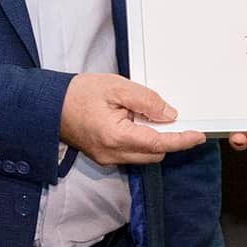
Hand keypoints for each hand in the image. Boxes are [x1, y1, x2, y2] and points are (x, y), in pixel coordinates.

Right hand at [60, 74, 203, 165]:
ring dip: (153, 140)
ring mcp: (107, 158)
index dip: (181, 140)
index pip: (158, 144)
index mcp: (116, 137)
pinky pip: (131, 154)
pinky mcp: (104, 157)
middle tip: (172, 117)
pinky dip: (140, 141)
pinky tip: (135, 122)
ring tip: (145, 115)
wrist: (48, 105)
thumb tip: (169, 115)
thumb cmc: (78, 93)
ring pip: (144, 156)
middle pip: (154, 154)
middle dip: (168, 139)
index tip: (198, 136)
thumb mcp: (116, 87)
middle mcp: (112, 154)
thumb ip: (146, 100)